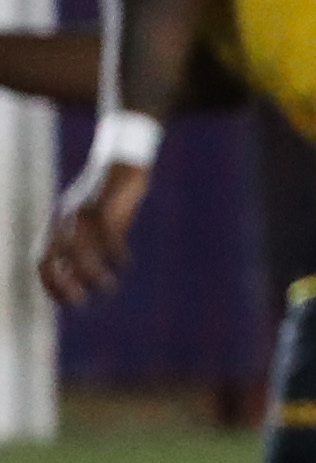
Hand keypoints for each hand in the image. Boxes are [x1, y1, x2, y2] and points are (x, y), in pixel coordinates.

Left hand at [38, 159, 149, 306]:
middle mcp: (63, 220)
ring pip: (79, 253)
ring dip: (93, 275)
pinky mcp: (104, 207)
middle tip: (81, 302)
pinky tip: (126, 264)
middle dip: (62, 285)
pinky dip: (116, 256)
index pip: (41, 261)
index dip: (50, 284)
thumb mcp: (91, 221)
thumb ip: (84, 243)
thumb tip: (82, 274)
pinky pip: (108, 238)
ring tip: (110, 287)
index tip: (68, 301)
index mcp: (56, 224)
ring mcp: (82, 213)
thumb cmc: (108, 195)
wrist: (121, 160)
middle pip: (50, 259)